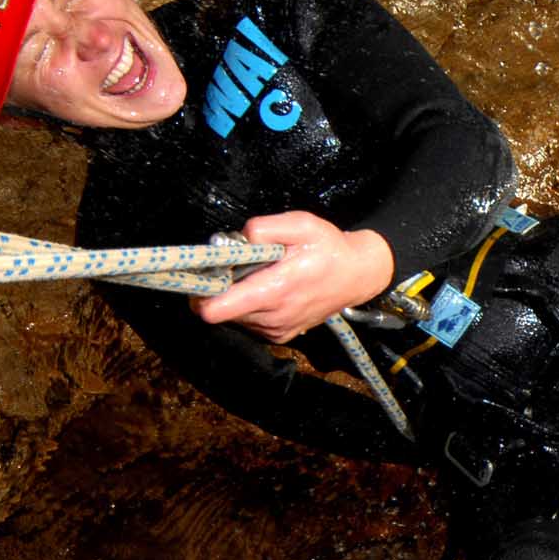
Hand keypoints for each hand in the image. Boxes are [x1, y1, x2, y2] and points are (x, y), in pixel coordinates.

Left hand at [195, 211, 395, 342]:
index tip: (204, 276)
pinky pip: (248, 322)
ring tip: (262, 276)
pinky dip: (251, 306)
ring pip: (233, 316)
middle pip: (220, 309)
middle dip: (222, 287)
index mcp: (274, 290)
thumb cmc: (328, 247)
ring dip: (238, 296)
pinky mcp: (280, 335)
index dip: (200, 293)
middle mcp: (272, 316)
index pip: (217, 308)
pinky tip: (270, 290)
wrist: (357, 276)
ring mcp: (276, 330)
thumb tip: (236, 239)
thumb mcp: (301, 224)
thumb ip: (265, 228)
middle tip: (241, 266)